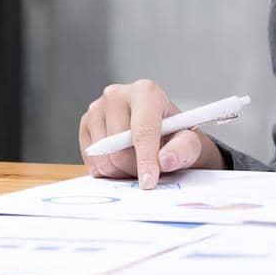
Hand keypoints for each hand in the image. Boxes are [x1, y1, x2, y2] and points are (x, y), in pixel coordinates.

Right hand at [78, 79, 224, 188]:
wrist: (160, 133)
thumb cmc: (175, 135)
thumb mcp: (189, 143)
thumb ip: (183, 150)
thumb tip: (165, 160)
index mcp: (146, 92)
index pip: (142, 130)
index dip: (146, 160)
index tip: (149, 182)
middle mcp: (117, 94)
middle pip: (118, 148)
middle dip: (135, 168)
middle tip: (149, 169)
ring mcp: (97, 107)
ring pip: (103, 157)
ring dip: (121, 171)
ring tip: (136, 162)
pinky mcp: (85, 123)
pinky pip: (91, 161)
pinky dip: (107, 170)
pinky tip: (121, 160)